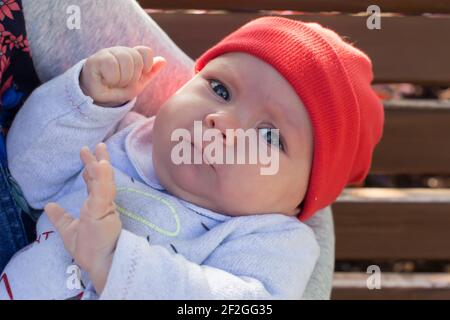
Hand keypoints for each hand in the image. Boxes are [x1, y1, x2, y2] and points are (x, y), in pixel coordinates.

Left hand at [45, 143, 120, 292]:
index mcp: (95, 207)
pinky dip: (103, 176)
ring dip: (101, 164)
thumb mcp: (69, 231)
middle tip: (98, 145)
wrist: (101, 261)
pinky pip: (103, 190)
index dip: (91, 169)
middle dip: (98, 161)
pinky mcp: (104, 210)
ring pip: (103, 180)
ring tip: (100, 149)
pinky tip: (102, 164)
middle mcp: (101, 204)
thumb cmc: (89, 249)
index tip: (88, 155)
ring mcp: (104, 206)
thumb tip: (49, 205)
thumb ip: (61, 217)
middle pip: (100, 178)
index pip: (93, 184)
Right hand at [80, 46, 165, 106]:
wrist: (97, 99)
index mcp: (131, 54)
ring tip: (114, 82)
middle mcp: (119, 51)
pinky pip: (112, 66)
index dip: (146, 66)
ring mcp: (106, 53)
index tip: (138, 77)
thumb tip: (163, 60)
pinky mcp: (94, 60)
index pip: (145, 52)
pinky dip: (111, 79)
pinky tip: (105, 81)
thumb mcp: (137, 84)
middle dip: (132, 77)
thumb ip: (150, 73)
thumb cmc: (117, 89)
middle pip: (136, 58)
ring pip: (125, 60)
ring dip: (122, 79)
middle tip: (122, 83)